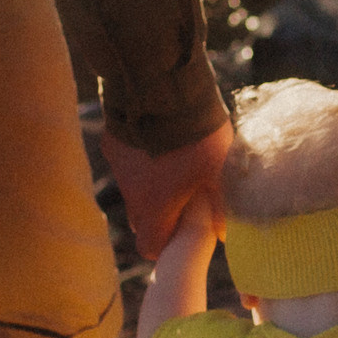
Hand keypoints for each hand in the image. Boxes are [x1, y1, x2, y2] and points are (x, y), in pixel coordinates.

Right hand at [100, 119, 231, 258]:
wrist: (163, 90)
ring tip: (176, 161)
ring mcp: (118, 167)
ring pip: (133, 188)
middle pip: (141, 219)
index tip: (183, 230)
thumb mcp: (218, 174)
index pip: (150, 247)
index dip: (167, 244)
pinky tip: (159, 138)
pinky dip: (140, 157)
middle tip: (186, 196)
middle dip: (160, 215)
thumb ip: (221, 207)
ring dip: (150, 183)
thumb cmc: (196, 138)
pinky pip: (126, 159)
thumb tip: (225, 232)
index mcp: (153, 208)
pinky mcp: (112, 143)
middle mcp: (130, 193)